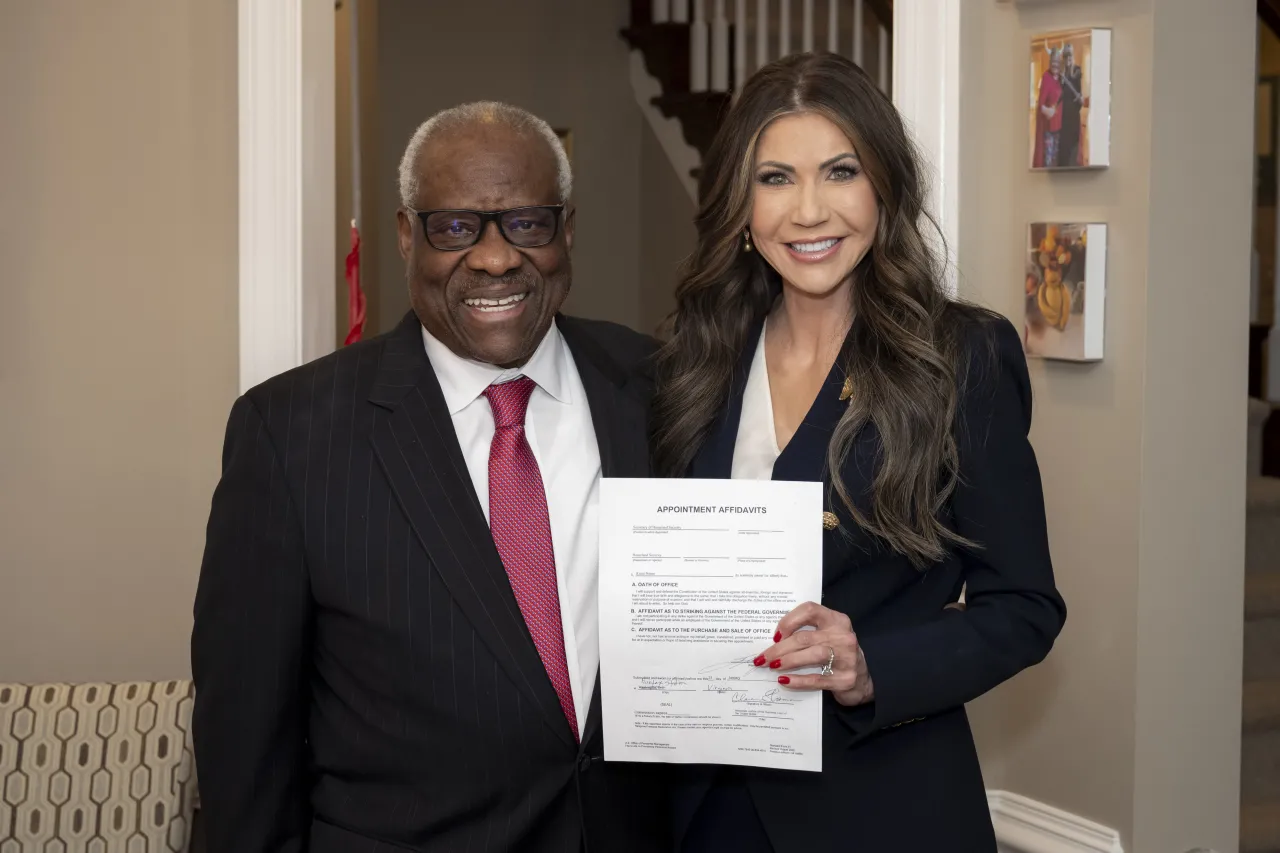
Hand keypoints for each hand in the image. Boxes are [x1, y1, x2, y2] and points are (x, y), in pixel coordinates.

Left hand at [753, 601, 873, 706]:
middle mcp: (843, 636)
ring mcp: (847, 657)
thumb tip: (773, 641)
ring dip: (788, 661)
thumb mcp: (827, 636)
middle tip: (762, 658)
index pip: (809, 610)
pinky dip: (798, 680)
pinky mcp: (846, 679)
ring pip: (812, 655)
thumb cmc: (837, 654)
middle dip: (779, 648)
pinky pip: (817, 679)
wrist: (862, 680)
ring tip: (772, 666)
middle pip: (805, 637)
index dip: (789, 621)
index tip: (775, 635)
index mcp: (837, 620)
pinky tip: (784, 680)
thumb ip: (807, 633)